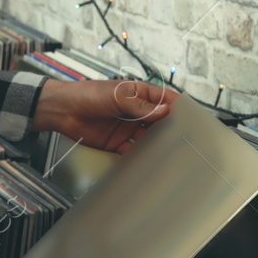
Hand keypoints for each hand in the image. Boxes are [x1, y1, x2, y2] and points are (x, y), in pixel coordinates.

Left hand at [31, 79, 175, 153]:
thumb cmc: (88, 94)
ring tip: (173, 155)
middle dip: (171, 130)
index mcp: (138, 94)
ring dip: (158, 145)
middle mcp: (136, 111)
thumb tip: (165, 110)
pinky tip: (150, 163)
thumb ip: (141, 106)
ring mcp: (127, 127)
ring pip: (149, 138)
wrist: (64, 110)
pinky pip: (133, 151)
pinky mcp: (117, 143)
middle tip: (187, 140)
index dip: (178, 108)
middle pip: (159, 121)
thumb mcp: (118, 96)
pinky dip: (141, 157)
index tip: (193, 118)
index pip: (164, 99)